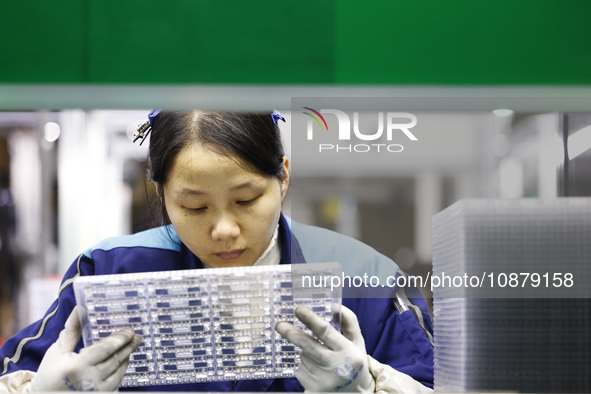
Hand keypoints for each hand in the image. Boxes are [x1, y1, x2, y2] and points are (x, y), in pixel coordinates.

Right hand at [24, 306, 141, 391]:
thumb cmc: (50, 373)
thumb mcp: (58, 350)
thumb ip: (72, 329)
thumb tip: (81, 308)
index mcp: (78, 366)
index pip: (106, 349)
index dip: (121, 339)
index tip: (130, 331)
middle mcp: (90, 381)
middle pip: (116, 359)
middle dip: (128, 346)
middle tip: (136, 337)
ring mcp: (97, 392)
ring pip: (119, 371)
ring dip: (126, 357)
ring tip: (130, 347)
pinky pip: (117, 383)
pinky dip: (120, 371)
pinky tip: (122, 362)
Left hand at [276, 305, 374, 391]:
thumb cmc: (354, 363)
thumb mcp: (357, 343)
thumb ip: (349, 322)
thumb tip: (334, 306)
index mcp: (348, 353)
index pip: (326, 332)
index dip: (310, 319)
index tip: (298, 309)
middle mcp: (336, 367)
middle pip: (307, 345)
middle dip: (291, 333)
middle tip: (280, 324)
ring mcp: (323, 381)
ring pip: (303, 357)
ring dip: (306, 352)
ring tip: (321, 359)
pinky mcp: (313, 392)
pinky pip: (300, 371)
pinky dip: (305, 367)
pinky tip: (317, 371)